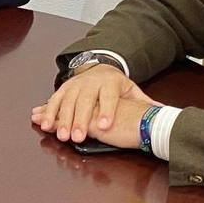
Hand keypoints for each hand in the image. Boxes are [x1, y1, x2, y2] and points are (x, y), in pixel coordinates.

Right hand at [32, 64, 160, 144]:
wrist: (101, 65)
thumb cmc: (117, 85)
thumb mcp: (132, 90)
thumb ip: (144, 103)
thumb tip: (163, 112)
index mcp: (110, 82)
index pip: (109, 97)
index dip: (106, 111)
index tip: (105, 126)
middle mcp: (91, 81)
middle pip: (84, 101)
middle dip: (79, 120)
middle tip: (77, 137)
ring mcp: (76, 84)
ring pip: (66, 101)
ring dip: (60, 118)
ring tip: (58, 134)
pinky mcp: (64, 88)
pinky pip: (54, 99)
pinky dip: (47, 111)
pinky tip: (40, 121)